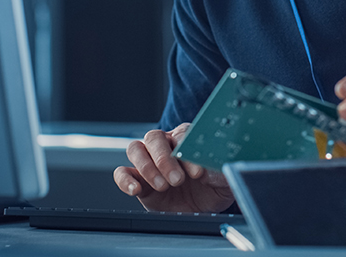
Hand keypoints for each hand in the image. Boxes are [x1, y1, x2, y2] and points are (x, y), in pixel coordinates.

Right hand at [113, 123, 234, 212]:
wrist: (203, 209)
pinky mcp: (138, 180)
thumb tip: (205, 169)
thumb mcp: (223, 181)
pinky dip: (125, 180)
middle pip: (154, 138)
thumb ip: (217, 172)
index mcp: (186, 138)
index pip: (181, 135)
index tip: (197, 172)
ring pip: (135, 149)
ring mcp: (149, 162)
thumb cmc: (213, 187)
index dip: (186, 151)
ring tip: (163, 186)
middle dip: (164, 159)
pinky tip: (135, 190)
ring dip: (147, 167)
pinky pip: (122, 173)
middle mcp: (165, 145)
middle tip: (177, 180)